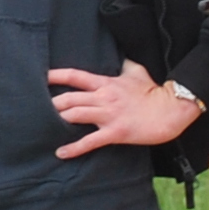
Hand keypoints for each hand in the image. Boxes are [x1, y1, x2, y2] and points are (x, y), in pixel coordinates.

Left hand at [48, 62, 201, 159]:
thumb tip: (120, 57)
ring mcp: (109, 115)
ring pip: (76, 115)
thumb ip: (123, 65)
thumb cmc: (154, 90)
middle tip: (37, 109)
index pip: (76, 76)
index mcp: (106, 82)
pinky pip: (90, 141)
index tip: (41, 77)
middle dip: (52, 103)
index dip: (57, 76)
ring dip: (59, 120)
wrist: (171, 109)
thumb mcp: (136, 71)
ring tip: (43, 126)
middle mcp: (104, 97)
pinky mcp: (115, 132)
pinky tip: (61, 152)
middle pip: (70, 98)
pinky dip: (74, 148)